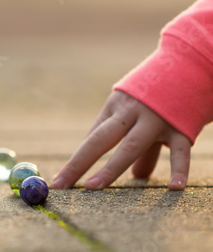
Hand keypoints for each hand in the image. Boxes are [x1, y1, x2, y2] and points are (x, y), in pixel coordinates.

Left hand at [51, 91, 190, 190]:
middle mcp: (130, 112)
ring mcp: (155, 119)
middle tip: (61, 185)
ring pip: (130, 146)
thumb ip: (137, 146)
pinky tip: (174, 188)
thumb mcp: (140, 113)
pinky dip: (178, 169)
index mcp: (115, 108)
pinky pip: (179, 151)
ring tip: (92, 188)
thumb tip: (137, 177)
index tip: (60, 182)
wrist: (191, 63)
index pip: (92, 138)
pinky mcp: (181, 125)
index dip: (76, 161)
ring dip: (110, 168)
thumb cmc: (159, 93)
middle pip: (99, 139)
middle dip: (79, 163)